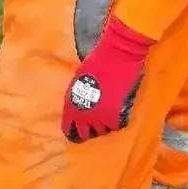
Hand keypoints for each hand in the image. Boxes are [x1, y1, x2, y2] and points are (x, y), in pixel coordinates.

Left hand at [62, 17, 154, 142]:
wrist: (117, 54)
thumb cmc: (97, 61)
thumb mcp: (79, 81)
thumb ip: (78, 95)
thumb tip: (79, 105)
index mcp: (71, 106)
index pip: (68, 127)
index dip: (73, 131)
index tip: (78, 131)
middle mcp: (82, 115)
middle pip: (84, 134)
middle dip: (89, 132)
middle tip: (96, 127)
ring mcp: (99, 117)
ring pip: (101, 131)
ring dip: (105, 126)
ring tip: (109, 118)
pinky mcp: (115, 116)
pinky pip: (116, 126)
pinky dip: (118, 121)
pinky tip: (119, 114)